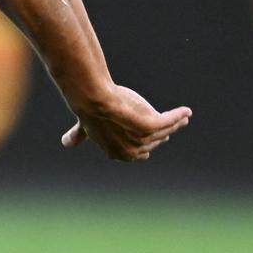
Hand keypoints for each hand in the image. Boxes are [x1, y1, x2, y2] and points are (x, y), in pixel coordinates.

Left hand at [62, 85, 191, 161]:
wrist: (92, 99)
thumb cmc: (88, 111)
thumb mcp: (85, 128)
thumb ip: (80, 136)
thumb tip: (67, 142)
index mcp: (117, 154)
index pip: (139, 153)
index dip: (146, 142)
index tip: (154, 133)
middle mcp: (130, 152)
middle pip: (153, 142)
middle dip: (164, 133)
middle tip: (175, 122)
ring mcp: (140, 140)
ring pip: (162, 132)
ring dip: (174, 123)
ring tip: (183, 116)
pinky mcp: (149, 126)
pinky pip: (167, 122)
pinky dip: (177, 116)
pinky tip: (185, 111)